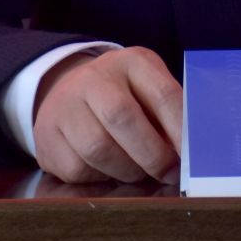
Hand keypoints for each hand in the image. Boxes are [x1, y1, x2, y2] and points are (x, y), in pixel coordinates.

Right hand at [31, 46, 183, 184]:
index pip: (162, 93)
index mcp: (131, 62)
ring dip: (126, 171)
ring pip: (98, 148)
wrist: (68, 91)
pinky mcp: (46, 136)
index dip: (181, 131)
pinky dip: (98, 178)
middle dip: (152, 155)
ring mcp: (64, 105)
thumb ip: (171, 116)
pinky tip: (107, 170)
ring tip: (138, 172)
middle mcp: (93, 77)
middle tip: (168, 174)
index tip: (193, 159)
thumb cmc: (124, 96)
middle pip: (122, 118)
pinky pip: (77, 169)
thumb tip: (194, 157)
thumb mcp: (150, 91)